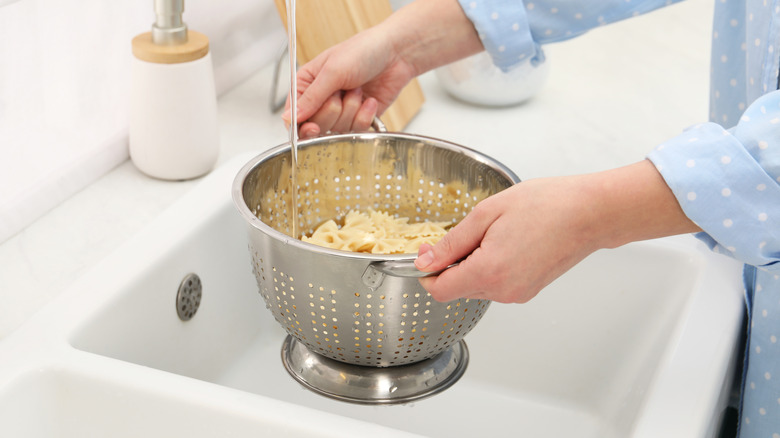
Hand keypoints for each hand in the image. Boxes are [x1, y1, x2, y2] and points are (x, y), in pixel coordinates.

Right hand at [282, 26, 416, 138]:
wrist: (396, 54)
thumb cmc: (363, 51)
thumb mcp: (332, 72)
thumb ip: (311, 98)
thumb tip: (289, 119)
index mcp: (307, 85)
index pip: (293, 115)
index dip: (301, 125)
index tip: (312, 127)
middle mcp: (321, 100)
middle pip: (316, 126)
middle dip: (333, 110)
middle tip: (342, 92)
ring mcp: (341, 111)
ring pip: (337, 129)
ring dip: (351, 109)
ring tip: (358, 90)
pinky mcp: (359, 118)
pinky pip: (356, 130)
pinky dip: (365, 115)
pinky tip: (370, 100)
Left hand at [414, 160, 699, 302]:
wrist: (590, 213)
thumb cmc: (546, 205)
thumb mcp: (487, 213)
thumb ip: (452, 242)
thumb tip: (426, 261)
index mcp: (488, 272)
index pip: (440, 291)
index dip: (428, 272)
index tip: (429, 251)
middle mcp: (502, 291)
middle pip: (457, 289)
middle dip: (453, 263)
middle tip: (470, 231)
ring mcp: (518, 294)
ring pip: (476, 286)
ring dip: (474, 264)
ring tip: (496, 233)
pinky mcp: (528, 291)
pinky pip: (496, 284)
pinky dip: (492, 267)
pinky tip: (508, 242)